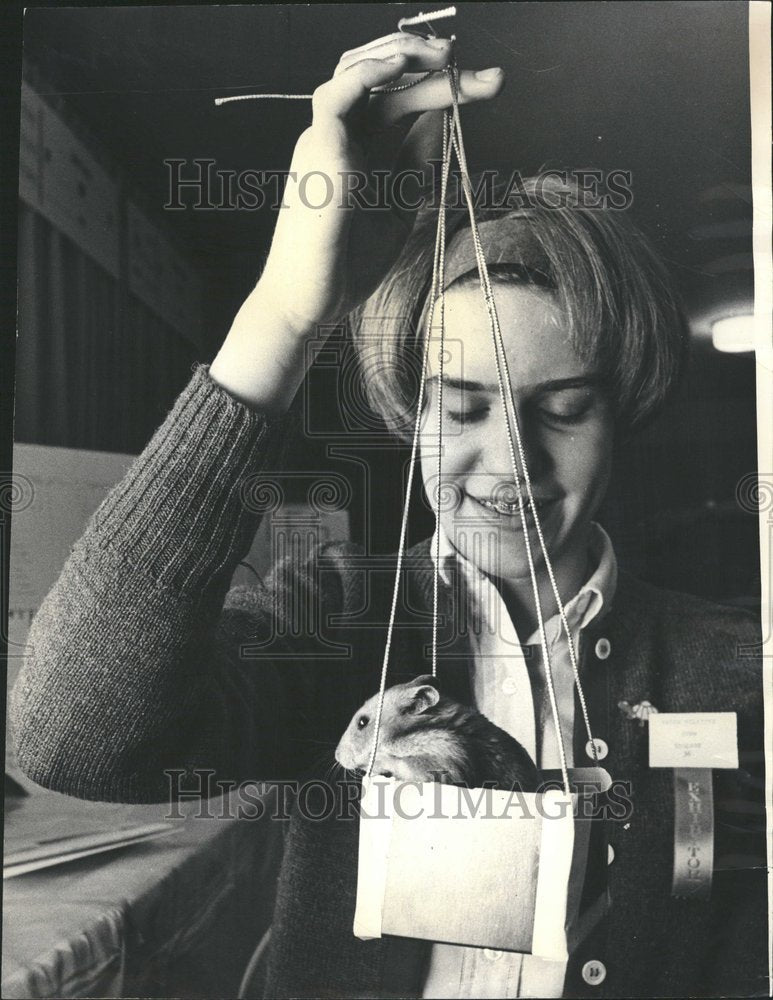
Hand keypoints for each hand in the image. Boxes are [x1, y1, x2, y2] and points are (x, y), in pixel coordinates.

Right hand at [211, 32, 502, 411]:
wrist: (311, 301)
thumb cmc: (348, 264)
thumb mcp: (400, 205)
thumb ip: (417, 162)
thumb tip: (445, 119)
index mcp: (363, 150)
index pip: (404, 100)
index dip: (447, 87)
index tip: (489, 85)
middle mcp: (343, 135)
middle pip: (386, 78)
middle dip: (434, 64)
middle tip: (482, 73)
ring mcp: (327, 137)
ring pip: (360, 70)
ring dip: (405, 54)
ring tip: (448, 56)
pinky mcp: (317, 146)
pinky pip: (339, 91)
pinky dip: (370, 72)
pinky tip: (403, 66)